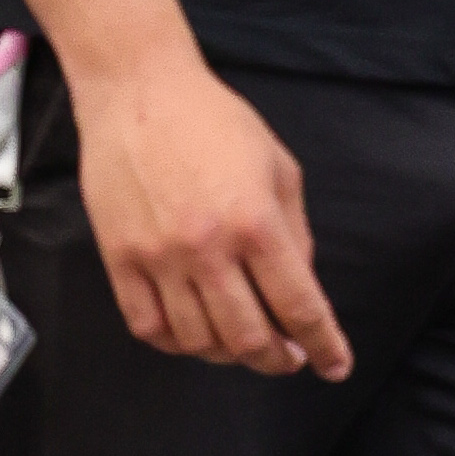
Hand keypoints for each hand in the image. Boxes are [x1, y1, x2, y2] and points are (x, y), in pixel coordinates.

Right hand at [72, 51, 352, 380]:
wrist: (137, 89)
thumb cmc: (211, 120)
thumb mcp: (278, 167)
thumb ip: (296, 233)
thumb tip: (297, 291)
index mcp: (256, 222)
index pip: (299, 308)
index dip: (324, 346)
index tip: (334, 366)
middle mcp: (208, 247)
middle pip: (249, 339)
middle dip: (277, 360)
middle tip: (286, 356)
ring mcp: (159, 256)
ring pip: (198, 342)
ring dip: (227, 354)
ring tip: (239, 340)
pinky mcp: (120, 256)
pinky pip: (148, 326)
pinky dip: (175, 343)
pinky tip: (191, 332)